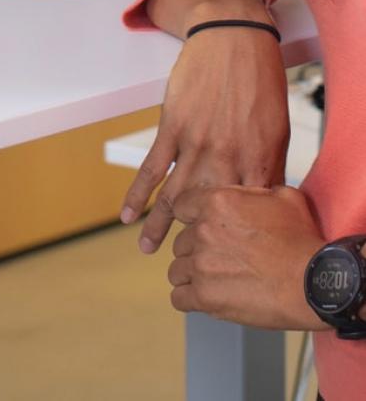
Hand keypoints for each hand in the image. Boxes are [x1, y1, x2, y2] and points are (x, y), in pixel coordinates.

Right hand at [120, 25, 288, 251]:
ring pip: (175, 195)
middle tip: (184, 263)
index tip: (224, 254)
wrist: (233, 37)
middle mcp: (227, 157)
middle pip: (208, 211)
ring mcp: (197, 143)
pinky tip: (127, 214)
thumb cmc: (259, 81)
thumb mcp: (276, 128)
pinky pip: (152, 167)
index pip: (246, 213)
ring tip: (149, 250)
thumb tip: (261, 202)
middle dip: (195, 239)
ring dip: (159, 226)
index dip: (234, 236)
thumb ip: (267, 167)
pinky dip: (137, 193)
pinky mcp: (173, 127)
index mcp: (258, 160)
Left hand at [167, 184, 325, 328]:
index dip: (190, 217)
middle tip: (218, 258)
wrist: (313, 283)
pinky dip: (189, 299)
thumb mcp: (282, 196)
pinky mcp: (205, 297)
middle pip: (181, 241)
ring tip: (213, 280)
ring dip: (191, 275)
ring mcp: (201, 265)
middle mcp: (203, 231)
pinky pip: (179, 298)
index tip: (200, 226)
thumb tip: (245, 192)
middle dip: (196, 249)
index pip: (180, 206)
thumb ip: (253, 191)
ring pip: (176, 270)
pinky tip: (205, 298)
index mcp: (217, 202)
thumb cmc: (302, 240)